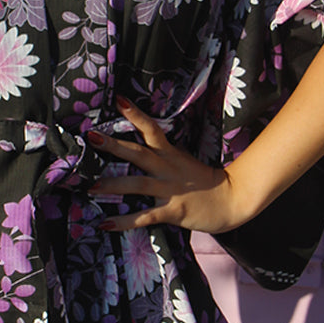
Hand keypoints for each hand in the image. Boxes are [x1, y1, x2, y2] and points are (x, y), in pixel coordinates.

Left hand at [87, 97, 247, 233]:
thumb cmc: (204, 180)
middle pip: (138, 153)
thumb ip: (162, 152)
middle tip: (91, 136)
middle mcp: (167, 168)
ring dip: (113, 185)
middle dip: (114, 145)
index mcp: (170, 154)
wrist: (232, 201)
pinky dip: (124, 221)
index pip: (152, 128)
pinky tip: (104, 223)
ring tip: (90, 187)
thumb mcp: (183, 160)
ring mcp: (170, 189)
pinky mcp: (172, 211)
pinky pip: (144, 216)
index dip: (136, 114)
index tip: (118, 99)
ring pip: (137, 185)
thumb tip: (141, 143)